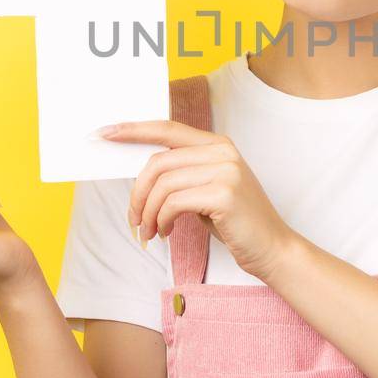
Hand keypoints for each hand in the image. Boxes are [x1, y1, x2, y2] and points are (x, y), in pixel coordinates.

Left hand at [99, 120, 300, 281]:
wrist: (272, 248)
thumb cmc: (235, 222)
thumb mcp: (206, 190)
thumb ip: (182, 174)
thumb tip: (142, 176)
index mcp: (217, 144)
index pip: (167, 128)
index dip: (134, 130)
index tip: (105, 133)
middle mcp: (222, 151)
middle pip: (158, 162)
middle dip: (137, 193)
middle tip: (134, 220)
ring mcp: (225, 170)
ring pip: (163, 184)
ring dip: (148, 212)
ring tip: (150, 231)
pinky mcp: (224, 194)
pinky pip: (174, 202)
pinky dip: (162, 220)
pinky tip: (165, 232)